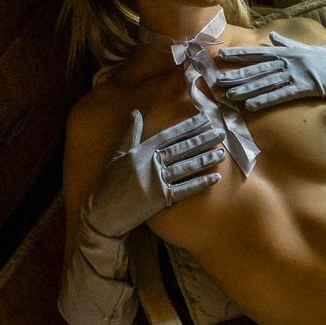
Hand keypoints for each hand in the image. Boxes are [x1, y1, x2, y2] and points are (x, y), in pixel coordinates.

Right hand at [83, 107, 226, 238]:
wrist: (103, 212)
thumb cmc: (110, 182)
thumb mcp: (118, 154)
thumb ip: (130, 133)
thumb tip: (136, 112)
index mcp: (141, 150)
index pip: (169, 134)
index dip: (188, 126)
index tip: (204, 118)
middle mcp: (150, 163)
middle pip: (182, 148)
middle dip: (203, 139)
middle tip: (221, 132)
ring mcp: (156, 180)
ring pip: (187, 166)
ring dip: (206, 159)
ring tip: (222, 153)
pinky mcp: (161, 198)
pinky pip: (186, 189)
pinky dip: (201, 183)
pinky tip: (216, 178)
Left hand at [213, 31, 325, 111]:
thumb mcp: (309, 49)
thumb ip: (289, 44)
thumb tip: (275, 38)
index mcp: (289, 52)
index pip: (259, 52)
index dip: (239, 54)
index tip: (222, 55)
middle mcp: (289, 61)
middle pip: (257, 68)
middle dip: (236, 74)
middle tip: (218, 79)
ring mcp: (296, 74)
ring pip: (265, 82)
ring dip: (246, 89)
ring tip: (228, 94)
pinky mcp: (305, 87)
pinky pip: (280, 95)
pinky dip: (264, 100)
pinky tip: (251, 105)